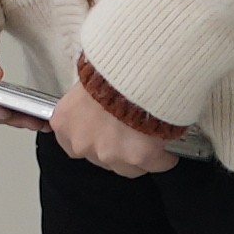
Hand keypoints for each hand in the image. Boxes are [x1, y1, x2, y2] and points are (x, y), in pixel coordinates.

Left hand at [46, 57, 189, 177]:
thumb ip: (86, 105)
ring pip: (128, 167)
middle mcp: (83, 144)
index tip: (107, 130)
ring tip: (152, 140)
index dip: (95, 136)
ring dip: (138, 156)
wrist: (134, 66)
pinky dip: (163, 158)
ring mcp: (110, 154)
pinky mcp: (139, 157)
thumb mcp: (87, 83)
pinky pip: (157, 164)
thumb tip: (99, 108)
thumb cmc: (111, 67)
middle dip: (116, 148)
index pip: (74, 144)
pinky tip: (168, 150)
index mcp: (65, 124)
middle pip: (101, 158)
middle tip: (131, 132)